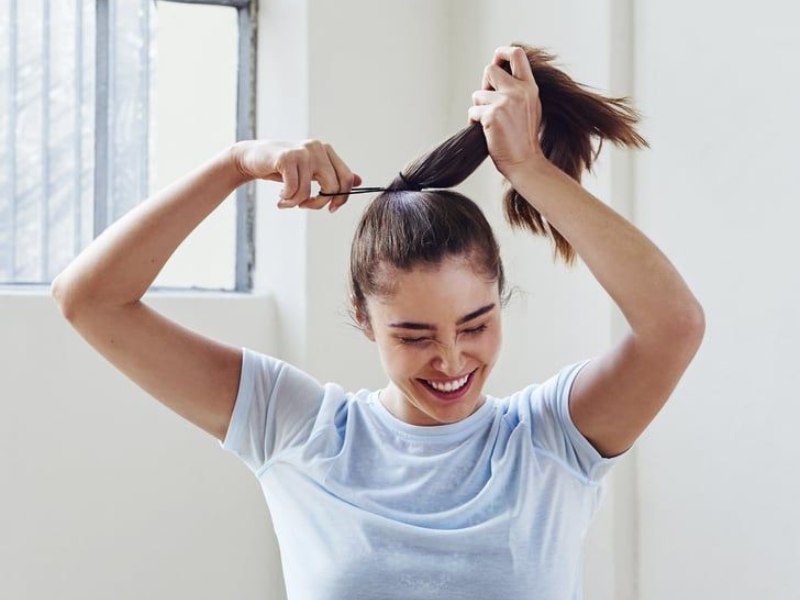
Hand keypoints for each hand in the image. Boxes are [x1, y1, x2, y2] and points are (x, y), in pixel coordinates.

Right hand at [232, 139, 361, 212]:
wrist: (252, 158)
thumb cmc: (283, 168)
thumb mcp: (310, 171)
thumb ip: (332, 174)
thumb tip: (359, 181)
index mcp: (326, 151)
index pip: (346, 179)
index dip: (341, 198)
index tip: (331, 209)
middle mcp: (317, 148)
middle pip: (333, 187)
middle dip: (318, 204)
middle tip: (303, 206)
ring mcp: (303, 151)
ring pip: (310, 192)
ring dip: (296, 204)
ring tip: (286, 202)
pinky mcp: (287, 157)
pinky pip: (294, 190)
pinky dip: (287, 200)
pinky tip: (280, 198)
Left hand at [467, 46, 545, 177]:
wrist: (525, 162)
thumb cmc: (524, 138)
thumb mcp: (530, 107)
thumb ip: (518, 89)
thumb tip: (498, 73)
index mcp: (530, 87)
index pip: (517, 54)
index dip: (502, 52)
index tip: (496, 59)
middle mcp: (518, 91)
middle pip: (490, 70)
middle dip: (484, 84)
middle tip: (488, 101)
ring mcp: (505, 102)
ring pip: (478, 94)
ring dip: (478, 108)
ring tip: (489, 123)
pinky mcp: (492, 115)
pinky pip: (473, 111)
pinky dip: (474, 121)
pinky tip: (484, 130)